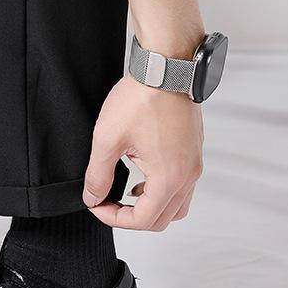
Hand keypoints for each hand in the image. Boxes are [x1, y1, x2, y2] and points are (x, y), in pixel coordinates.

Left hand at [83, 74, 203, 230]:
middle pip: (161, 219)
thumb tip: (93, 198)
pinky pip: (181, 186)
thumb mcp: (108, 140)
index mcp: (169, 178)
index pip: (143, 221)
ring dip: (149, 207)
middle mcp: (188, 175)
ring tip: (124, 194)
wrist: (166, 67)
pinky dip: (161, 191)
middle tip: (106, 203)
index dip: (114, 219)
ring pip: (176, 206)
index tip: (97, 206)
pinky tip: (141, 177)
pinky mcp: (193, 152)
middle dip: (131, 217)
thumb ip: (98, 175)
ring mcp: (194, 164)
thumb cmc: (142, 98)